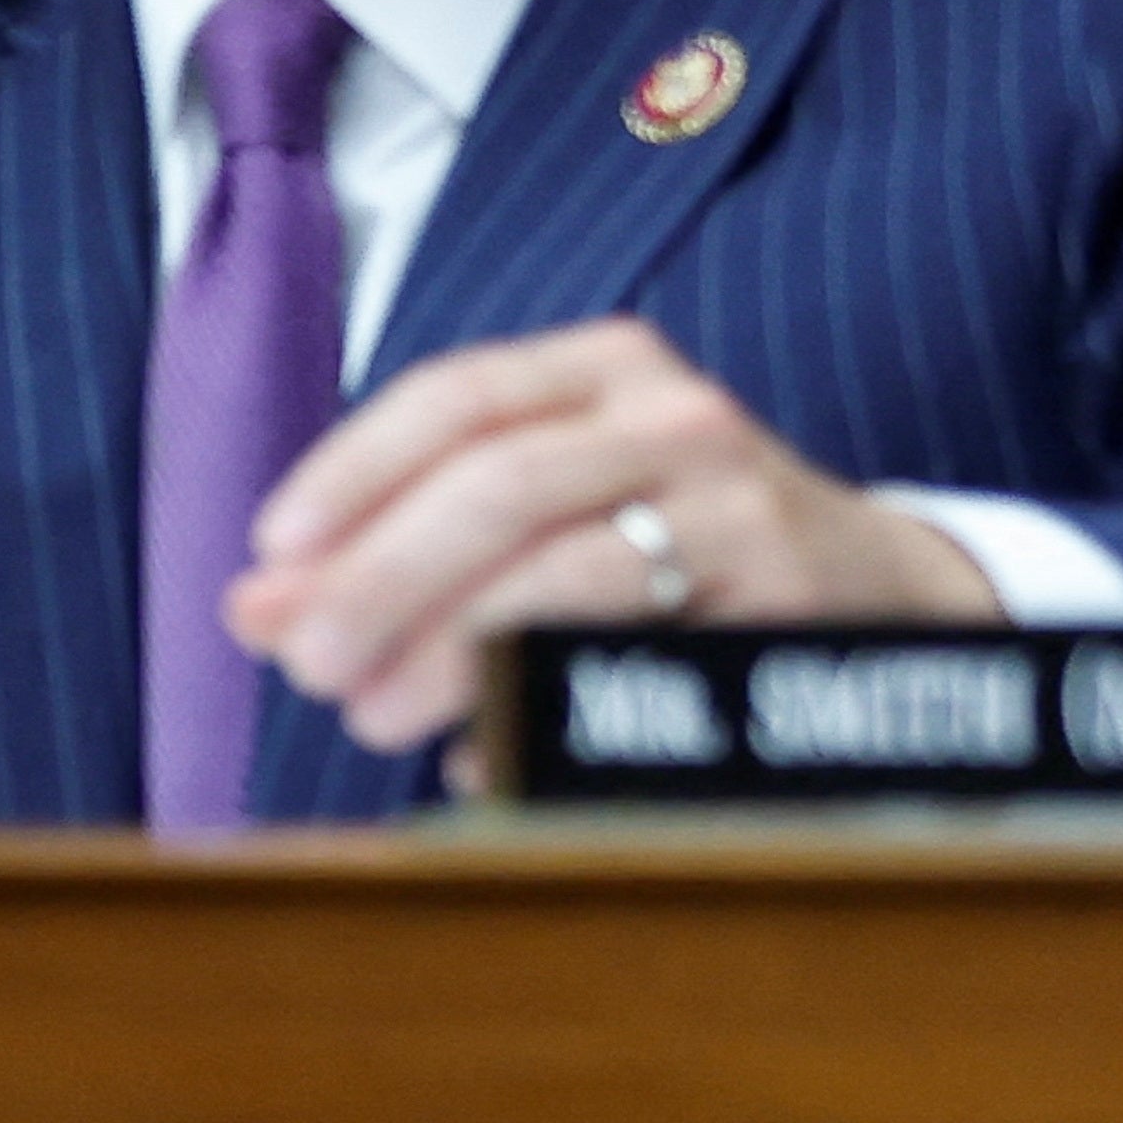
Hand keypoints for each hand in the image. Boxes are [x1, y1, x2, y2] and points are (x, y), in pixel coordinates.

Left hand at [224, 316, 996, 755]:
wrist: (872, 587)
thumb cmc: (662, 544)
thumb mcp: (535, 512)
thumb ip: (391, 547)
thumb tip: (251, 610)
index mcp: (601, 366)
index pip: (454, 396)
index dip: (350, 472)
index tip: (270, 552)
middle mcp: (675, 413)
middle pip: (495, 485)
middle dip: (379, 577)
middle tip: (306, 663)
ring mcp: (736, 500)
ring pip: (559, 572)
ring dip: (443, 653)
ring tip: (369, 717)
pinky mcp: (780, 597)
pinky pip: (633, 658)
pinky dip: (534, 710)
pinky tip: (472, 756)